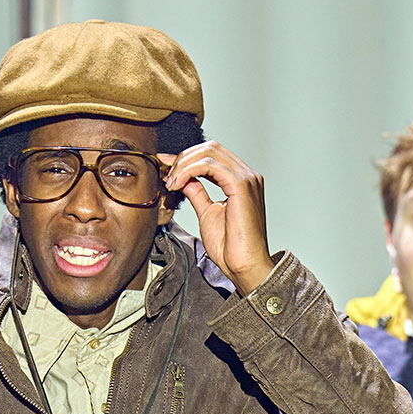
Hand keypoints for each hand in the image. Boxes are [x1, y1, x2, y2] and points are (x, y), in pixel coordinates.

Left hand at [159, 142, 273, 294]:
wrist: (243, 265)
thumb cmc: (231, 246)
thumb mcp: (207, 212)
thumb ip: (197, 192)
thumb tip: (183, 178)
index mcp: (241, 181)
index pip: (212, 154)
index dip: (186, 157)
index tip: (165, 164)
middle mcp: (247, 175)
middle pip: (210, 148)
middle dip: (183, 158)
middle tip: (167, 175)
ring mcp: (247, 178)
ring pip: (209, 152)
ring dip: (183, 165)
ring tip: (171, 183)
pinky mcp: (241, 185)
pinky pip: (210, 165)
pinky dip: (189, 171)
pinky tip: (178, 184)